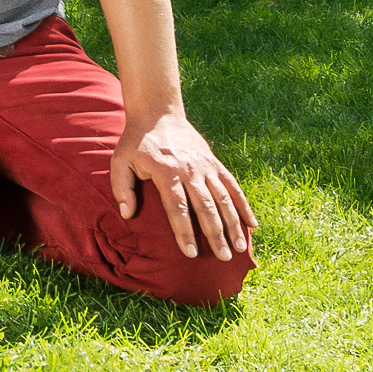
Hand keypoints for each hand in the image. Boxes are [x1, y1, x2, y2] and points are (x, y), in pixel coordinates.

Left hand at [111, 111, 255, 260]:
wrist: (158, 113)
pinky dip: (244, 205)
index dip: (185, 232)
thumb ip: (122, 188)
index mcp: (167, 173)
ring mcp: (206, 166)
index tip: (191, 253)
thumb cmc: (136, 142)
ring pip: (224, 199)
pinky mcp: (215, 163)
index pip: (178, 208)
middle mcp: (190, 170)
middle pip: (206, 207)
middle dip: (216, 234)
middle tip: (223, 257)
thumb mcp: (120, 162)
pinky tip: (252, 224)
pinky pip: (233, 186)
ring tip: (239, 248)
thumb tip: (127, 215)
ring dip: (234, 224)